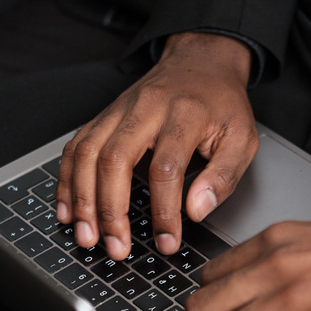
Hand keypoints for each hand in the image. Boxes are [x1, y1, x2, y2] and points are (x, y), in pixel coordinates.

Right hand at [56, 32, 258, 258]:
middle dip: (110, 211)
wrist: (201, 62)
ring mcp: (119, 110)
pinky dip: (67, 180)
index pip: (166, 168)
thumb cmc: (222, 104)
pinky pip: (76, 147)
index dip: (164, 211)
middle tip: (116, 248)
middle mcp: (146, 109)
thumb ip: (224, 176)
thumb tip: (196, 211)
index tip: (166, 242)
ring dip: (82, 200)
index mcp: (184, 114)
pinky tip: (68, 209)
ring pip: (88, 153)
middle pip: (115, 159)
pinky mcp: (104, 116)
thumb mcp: (242, 138)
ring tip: (86, 236)